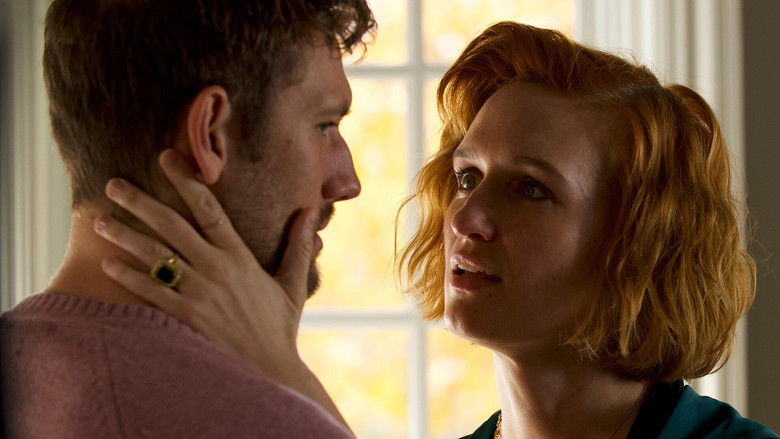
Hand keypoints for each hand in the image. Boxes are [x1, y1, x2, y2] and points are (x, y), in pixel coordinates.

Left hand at [94, 149, 347, 427]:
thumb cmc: (280, 326)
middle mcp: (216, 268)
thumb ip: (299, 245)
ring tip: (100, 221)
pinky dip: (128, 277)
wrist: (270, 369)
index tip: (166, 158)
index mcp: (239, 256)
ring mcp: (199, 293)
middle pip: (171, 225)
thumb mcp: (293, 283)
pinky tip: (108, 265)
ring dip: (125, 236)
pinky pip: (150, 292)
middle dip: (140, 202)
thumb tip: (311, 211)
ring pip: (155, 256)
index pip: (209, 208)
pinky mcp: (186, 317)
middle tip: (113, 184)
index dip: (186, 180)